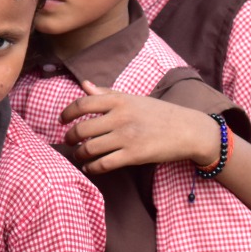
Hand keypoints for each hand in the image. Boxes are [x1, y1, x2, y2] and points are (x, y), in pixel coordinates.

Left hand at [61, 82, 219, 171]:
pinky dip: (92, 167)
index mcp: (119, 100)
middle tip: (68, 141)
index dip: (67, 113)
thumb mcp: (134, 98)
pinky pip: (104, 164)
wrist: (189, 130)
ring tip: (79, 155)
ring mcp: (126, 137)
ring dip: (79, 154)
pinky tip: (90, 167)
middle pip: (82, 129)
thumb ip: (107, 93)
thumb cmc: (159, 113)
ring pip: (90, 148)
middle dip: (70, 138)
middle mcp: (120, 117)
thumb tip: (84, 84)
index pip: (82, 104)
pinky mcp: (134, 155)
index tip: (61, 121)